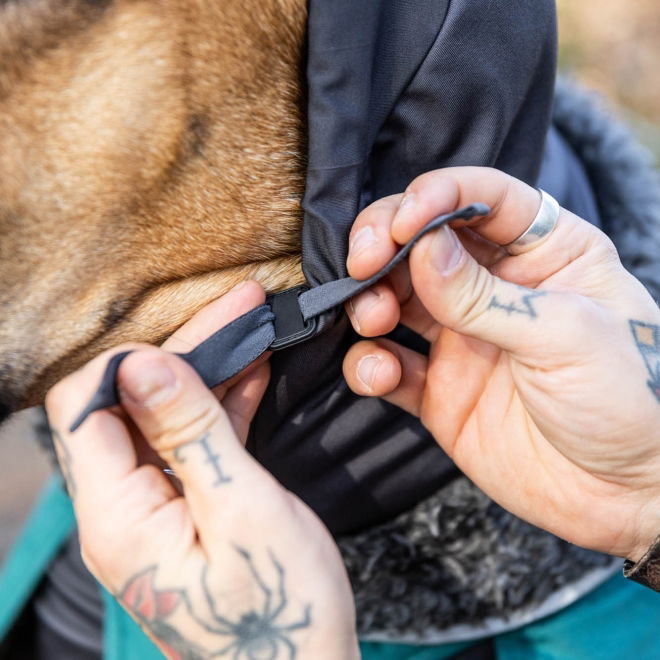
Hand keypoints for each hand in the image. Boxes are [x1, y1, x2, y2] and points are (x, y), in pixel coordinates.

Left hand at [46, 281, 358, 659]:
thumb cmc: (279, 610)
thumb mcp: (243, 510)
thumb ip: (191, 433)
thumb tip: (141, 362)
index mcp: (118, 515)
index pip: (89, 406)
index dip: (136, 361)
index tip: (201, 335)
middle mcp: (121, 508)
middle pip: (131, 403)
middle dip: (186, 351)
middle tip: (242, 309)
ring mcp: (153, 508)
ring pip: (166, 416)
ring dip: (209, 372)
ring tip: (253, 328)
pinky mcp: (184, 508)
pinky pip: (192, 441)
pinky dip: (221, 404)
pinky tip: (252, 373)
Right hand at [343, 167, 659, 561]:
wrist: (630, 494)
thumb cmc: (632, 400)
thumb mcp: (565, 335)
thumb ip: (485, 297)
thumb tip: (420, 249)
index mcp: (544, 254)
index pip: (482, 199)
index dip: (436, 197)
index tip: (404, 222)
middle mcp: (496, 288)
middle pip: (422, 242)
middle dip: (383, 243)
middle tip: (364, 263)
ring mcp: (462, 338)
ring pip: (394, 299)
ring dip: (369, 301)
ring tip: (373, 318)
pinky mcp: (439, 389)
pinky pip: (388, 367)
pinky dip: (369, 364)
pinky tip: (379, 372)